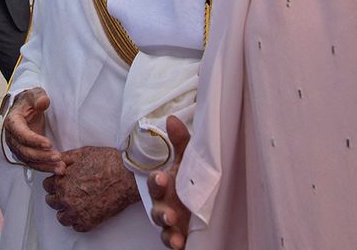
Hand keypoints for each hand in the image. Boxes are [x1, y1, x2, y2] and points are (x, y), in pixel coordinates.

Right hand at [3, 87, 62, 172]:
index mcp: (12, 122)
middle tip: (58, 157)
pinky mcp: (25, 153)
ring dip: (45, 165)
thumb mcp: (34, 94)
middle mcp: (12, 137)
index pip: (21, 134)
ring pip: (29, 161)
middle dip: (42, 156)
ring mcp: (17, 147)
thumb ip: (39, 97)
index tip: (49, 144)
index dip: (34, 141)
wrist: (25, 109)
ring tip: (61, 167)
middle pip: (25, 151)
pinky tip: (58, 169)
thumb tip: (43, 102)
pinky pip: (33, 164)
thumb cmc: (29, 101)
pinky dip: (45, 167)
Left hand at [41, 146, 138, 231]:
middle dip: (59, 195)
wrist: (127, 176)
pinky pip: (76, 227)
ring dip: (66, 210)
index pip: (47, 186)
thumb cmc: (107, 163)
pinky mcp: (88, 222)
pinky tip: (86, 211)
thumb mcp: (82, 153)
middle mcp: (66, 198)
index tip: (62, 182)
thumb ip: (65, 158)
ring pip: (61, 217)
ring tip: (77, 203)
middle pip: (52, 201)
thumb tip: (55, 161)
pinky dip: (79, 220)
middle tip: (71, 191)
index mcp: (62, 181)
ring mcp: (76, 212)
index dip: (55, 182)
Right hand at [149, 115, 191, 248]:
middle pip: (156, 209)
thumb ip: (180, 141)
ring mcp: (171, 222)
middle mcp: (165, 205)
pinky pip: (172, 242)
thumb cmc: (188, 179)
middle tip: (168, 213)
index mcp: (165, 186)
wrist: (201, 203)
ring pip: (163, 228)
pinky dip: (174, 243)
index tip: (161, 177)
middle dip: (160, 211)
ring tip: (174, 230)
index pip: (156, 183)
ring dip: (167, 229)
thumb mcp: (187, 160)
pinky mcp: (179, 235)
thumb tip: (172, 119)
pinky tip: (180, 244)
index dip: (157, 181)